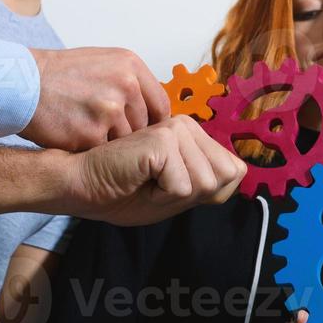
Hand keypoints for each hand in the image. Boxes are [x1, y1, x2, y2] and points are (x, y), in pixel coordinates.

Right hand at [22, 47, 170, 150]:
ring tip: (87, 129)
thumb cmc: (58, 75)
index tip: (146, 130)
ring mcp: (109, 110)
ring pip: (126, 141)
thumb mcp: (102, 63)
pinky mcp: (91, 133)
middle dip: (128, 132)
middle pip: (145, 126)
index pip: (160, 104)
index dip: (154, 121)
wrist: (20, 83)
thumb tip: (154, 106)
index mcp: (130, 65)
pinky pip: (104, 151)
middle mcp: (125, 85)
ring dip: (110, 142)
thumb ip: (131, 82)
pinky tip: (76, 136)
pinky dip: (92, 150)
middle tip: (106, 129)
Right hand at [59, 115, 246, 225]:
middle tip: (156, 186)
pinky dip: (161, 196)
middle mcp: (188, 126)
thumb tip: (241, 171)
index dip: (207, 192)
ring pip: (206, 184)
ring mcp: (176, 129)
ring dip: (174, 196)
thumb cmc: (121, 190)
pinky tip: (138, 181)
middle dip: (192, 195)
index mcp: (194, 135)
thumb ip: (210, 180)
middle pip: (225, 178)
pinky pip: (183, 187)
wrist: (81, 186)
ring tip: (146, 183)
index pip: (235, 171)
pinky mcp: (163, 139)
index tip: (170, 187)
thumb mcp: (177, 191)